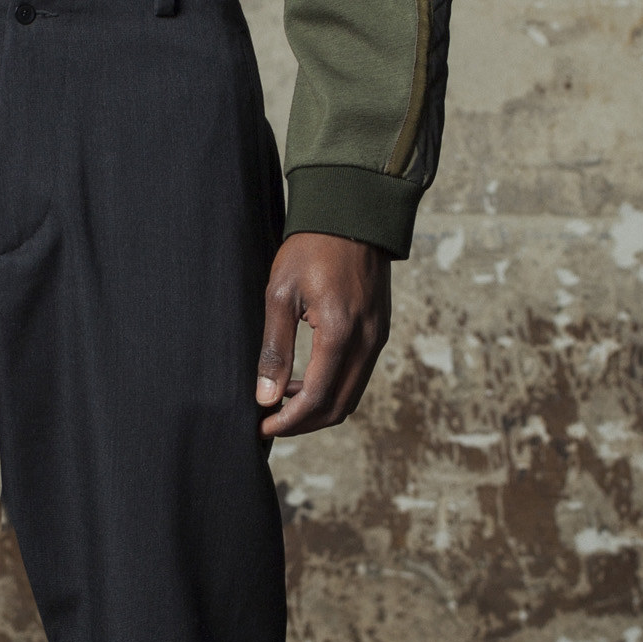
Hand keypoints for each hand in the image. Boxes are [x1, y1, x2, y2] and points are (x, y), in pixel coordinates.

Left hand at [255, 234, 391, 437]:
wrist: (352, 215)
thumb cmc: (311, 248)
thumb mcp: (280, 294)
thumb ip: (274, 349)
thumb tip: (265, 397)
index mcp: (340, 333)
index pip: (316, 398)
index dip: (289, 421)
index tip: (262, 426)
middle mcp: (367, 342)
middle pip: (338, 406)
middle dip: (303, 422)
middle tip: (269, 421)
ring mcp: (377, 338)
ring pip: (350, 395)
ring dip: (316, 406)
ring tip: (279, 400)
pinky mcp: (379, 332)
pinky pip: (357, 375)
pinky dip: (331, 388)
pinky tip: (301, 380)